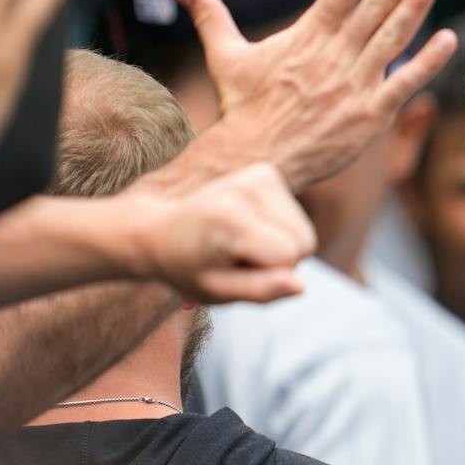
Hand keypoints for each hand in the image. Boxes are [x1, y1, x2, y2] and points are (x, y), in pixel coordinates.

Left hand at [118, 163, 315, 303]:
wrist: (160, 233)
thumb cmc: (188, 268)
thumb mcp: (216, 292)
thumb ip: (260, 291)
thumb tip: (301, 287)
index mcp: (230, 219)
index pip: (289, 256)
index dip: (271, 275)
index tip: (235, 271)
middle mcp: (245, 189)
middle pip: (304, 242)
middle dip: (280, 261)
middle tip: (237, 258)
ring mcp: (257, 175)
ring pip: (304, 231)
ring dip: (279, 245)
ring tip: (240, 243)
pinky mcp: (264, 172)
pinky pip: (297, 217)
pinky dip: (278, 229)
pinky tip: (246, 228)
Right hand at [170, 0, 455, 191]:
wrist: (256, 161)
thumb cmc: (243, 108)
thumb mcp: (225, 57)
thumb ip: (211, 17)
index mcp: (305, 38)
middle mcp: (334, 56)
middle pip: (372, 7)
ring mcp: (355, 85)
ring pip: (392, 38)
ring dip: (416, 7)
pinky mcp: (371, 115)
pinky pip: (406, 83)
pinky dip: (428, 61)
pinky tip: (449, 37)